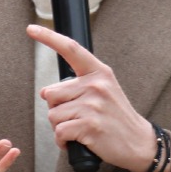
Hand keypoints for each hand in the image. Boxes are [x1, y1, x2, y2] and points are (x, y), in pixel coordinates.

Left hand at [27, 24, 158, 171]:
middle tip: (75, 116)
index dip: (48, 37)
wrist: (139, 142)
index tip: (32, 28)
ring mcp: (93, 105)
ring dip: (60, 126)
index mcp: (99, 72)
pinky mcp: (90, 126)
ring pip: (53, 115)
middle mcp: (96, 85)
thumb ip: (78, 85)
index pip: (71, 49)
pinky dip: (61, 141)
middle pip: (50, 93)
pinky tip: (74, 141)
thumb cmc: (116, 117)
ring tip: (79, 129)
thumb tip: (45, 92)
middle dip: (56, 108)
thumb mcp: (104, 91)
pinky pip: (59, 132)